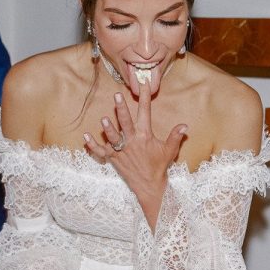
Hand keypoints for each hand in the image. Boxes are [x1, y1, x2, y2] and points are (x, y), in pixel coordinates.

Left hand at [83, 79, 186, 225]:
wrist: (149, 186)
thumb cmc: (159, 166)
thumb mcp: (169, 151)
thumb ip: (175, 136)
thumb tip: (185, 125)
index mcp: (145, 136)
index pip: (145, 112)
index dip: (145, 97)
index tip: (144, 84)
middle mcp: (132, 141)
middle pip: (125, 123)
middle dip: (121, 109)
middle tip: (117, 96)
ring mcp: (121, 151)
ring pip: (113, 138)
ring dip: (108, 129)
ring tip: (104, 120)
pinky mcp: (113, 159)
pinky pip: (101, 152)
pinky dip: (93, 145)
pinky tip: (85, 136)